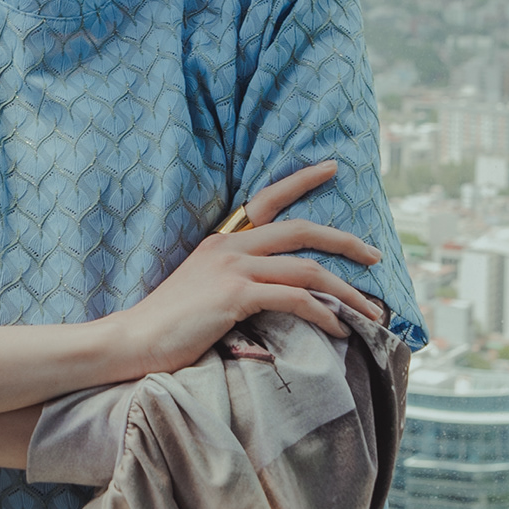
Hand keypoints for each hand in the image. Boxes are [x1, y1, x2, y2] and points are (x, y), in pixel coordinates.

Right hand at [107, 161, 386, 379]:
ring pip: (307, 269)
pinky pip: (295, 299)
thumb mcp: (204, 288)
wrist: (133, 340)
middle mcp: (230, 247)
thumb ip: (237, 279)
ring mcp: (232, 269)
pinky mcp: (235, 295)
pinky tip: (339, 330)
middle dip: (345, 242)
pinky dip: (324, 314)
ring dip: (346, 292)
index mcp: (222, 241)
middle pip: (302, 231)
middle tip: (375, 256)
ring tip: (369, 312)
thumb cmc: (170, 324)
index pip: (266, 199)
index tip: (333, 167)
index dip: (302, 180)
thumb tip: (277, 289)